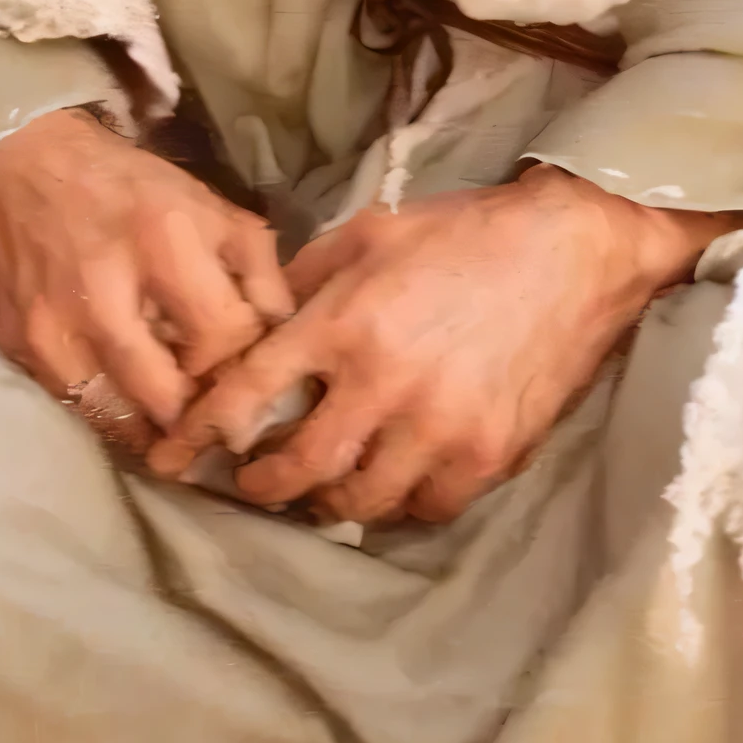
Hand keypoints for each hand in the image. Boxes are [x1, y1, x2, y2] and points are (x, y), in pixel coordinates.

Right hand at [0, 109, 294, 438]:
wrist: (12, 159)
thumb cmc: (122, 184)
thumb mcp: (204, 203)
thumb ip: (255, 266)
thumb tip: (283, 332)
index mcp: (162, 241)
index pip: (223, 339)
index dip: (242, 363)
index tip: (244, 370)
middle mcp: (100, 289)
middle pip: (168, 398)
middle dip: (196, 413)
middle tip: (210, 414)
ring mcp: (48, 323)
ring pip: (114, 417)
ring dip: (148, 426)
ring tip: (170, 423)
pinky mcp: (11, 341)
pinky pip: (68, 403)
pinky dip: (101, 408)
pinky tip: (120, 396)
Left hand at [148, 165, 728, 529]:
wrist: (571, 252)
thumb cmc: (461, 235)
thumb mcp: (366, 233)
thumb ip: (303, 280)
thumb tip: (252, 322)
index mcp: (343, 322)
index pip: (247, 393)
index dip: (198, 433)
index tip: (171, 458)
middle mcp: (384, 383)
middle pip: (297, 467)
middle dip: (260, 485)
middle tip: (248, 482)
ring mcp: (439, 428)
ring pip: (358, 500)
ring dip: (325, 501)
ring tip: (315, 487)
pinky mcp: (488, 456)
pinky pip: (422, 509)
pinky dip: (395, 506)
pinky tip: (386, 483)